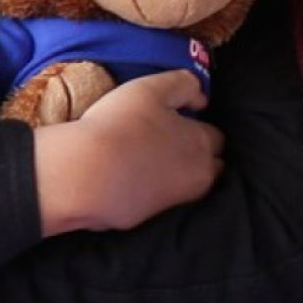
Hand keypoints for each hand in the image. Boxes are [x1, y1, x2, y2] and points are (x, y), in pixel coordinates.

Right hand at [35, 69, 223, 232]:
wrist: (86, 174)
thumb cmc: (119, 125)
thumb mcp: (151, 88)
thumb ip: (182, 84)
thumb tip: (201, 99)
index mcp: (202, 142)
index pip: (216, 135)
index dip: (198, 126)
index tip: (178, 121)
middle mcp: (199, 175)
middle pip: (211, 166)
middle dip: (198, 156)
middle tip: (169, 144)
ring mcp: (176, 200)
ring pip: (187, 186)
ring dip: (176, 175)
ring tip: (150, 162)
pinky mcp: (151, 218)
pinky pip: (159, 202)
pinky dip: (152, 192)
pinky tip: (132, 180)